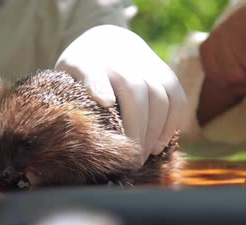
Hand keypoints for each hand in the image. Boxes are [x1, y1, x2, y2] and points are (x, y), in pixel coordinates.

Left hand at [55, 25, 187, 165]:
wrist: (106, 42)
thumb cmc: (83, 71)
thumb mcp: (69, 75)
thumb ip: (80, 88)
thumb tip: (105, 102)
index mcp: (90, 60)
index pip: (92, 70)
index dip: (98, 85)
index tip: (106, 103)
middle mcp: (122, 59)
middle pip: (135, 91)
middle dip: (136, 129)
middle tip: (130, 161)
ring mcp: (147, 64)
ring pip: (160, 96)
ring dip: (155, 129)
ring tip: (145, 154)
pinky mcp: (165, 72)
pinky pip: (177, 98)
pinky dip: (172, 123)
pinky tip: (160, 144)